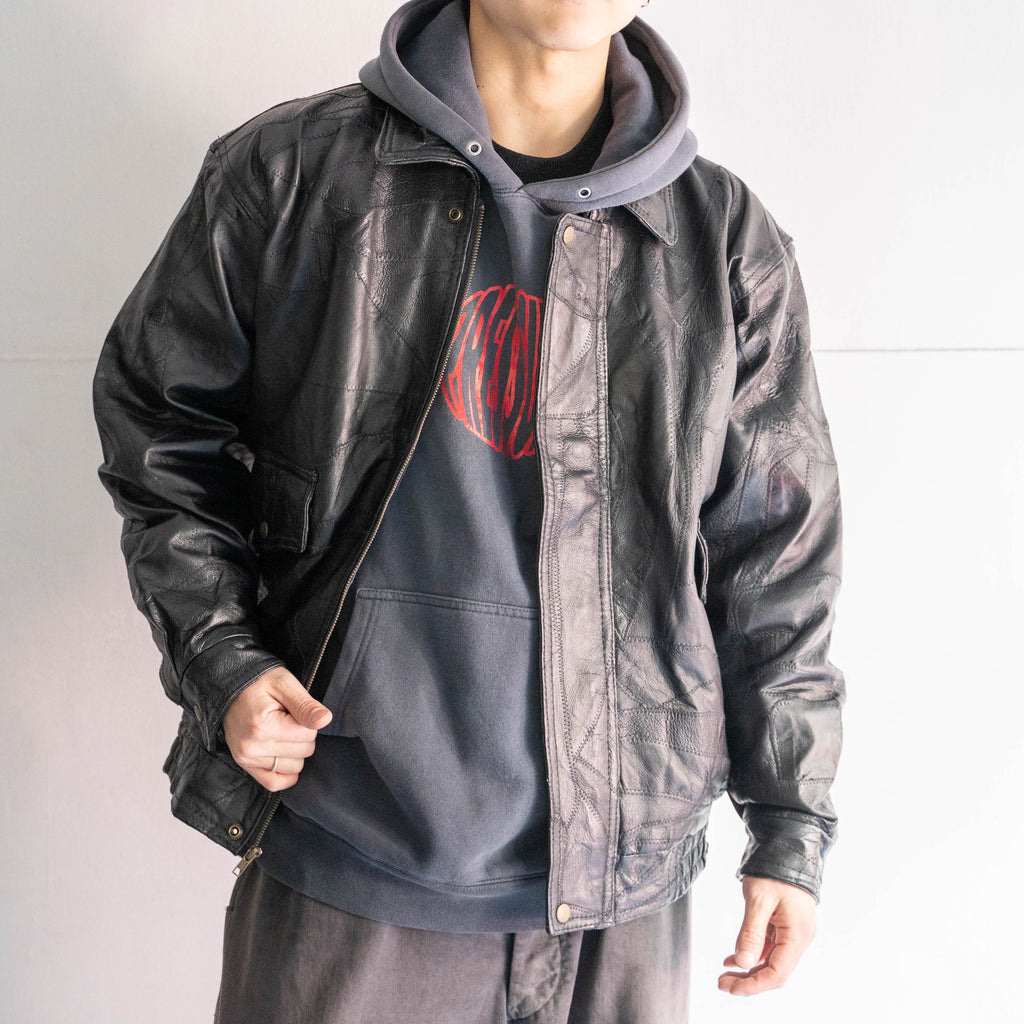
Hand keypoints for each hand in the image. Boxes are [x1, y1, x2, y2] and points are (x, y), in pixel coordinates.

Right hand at [222, 666, 331, 791]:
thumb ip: (305, 704)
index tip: (295, 709)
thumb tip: (325, 720)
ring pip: (295, 767)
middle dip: (303, 735)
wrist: (229, 688)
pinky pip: (275, 783)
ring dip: (296, 751)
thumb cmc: (259, 682)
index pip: (309, 734)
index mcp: (263, 725)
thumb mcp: (284, 683)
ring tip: (282, 731)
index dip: (309, 720)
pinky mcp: (245, 765)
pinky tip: (285, 755)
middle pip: (304, 752)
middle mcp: (252, 747)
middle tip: (288, 718)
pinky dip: (286, 773)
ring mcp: (247, 759)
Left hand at [717, 876, 816, 996]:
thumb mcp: (758, 899)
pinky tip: (734, 958)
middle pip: (775, 970)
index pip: (778, 972)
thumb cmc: (775, 869)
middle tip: (723, 983)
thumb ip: (751, 932)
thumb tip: (742, 962)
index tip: (732, 988)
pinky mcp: (787, 925)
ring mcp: (794, 932)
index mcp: (797, 934)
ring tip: (725, 973)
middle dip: (749, 980)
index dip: (754, 985)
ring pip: (772, 960)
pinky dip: (753, 953)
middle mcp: (800, 937)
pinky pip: (770, 947)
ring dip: (749, 969)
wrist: (787, 847)